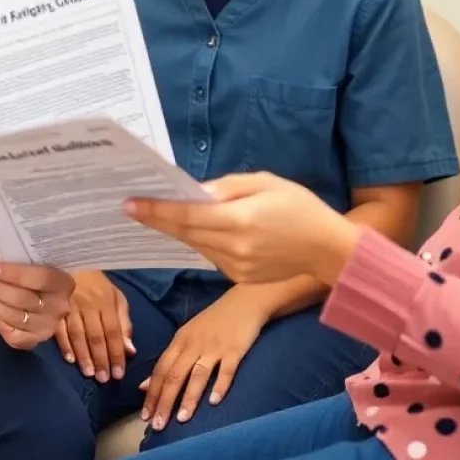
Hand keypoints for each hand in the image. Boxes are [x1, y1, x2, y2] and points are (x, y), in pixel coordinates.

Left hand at [0, 263, 73, 349]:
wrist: (51, 300)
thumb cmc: (40, 275)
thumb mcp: (39, 264)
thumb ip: (22, 261)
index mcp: (63, 283)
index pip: (39, 278)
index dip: (14, 273)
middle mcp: (58, 308)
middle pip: (21, 299)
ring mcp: (45, 328)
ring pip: (12, 315)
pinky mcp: (32, 341)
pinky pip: (8, 331)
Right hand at [55, 270, 134, 381]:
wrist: (68, 261)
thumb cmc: (96, 283)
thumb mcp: (115, 296)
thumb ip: (124, 322)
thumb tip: (130, 350)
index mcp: (106, 301)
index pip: (113, 331)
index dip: (117, 353)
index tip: (119, 374)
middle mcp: (88, 304)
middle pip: (96, 335)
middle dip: (101, 359)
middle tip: (104, 379)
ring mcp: (70, 305)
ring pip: (78, 334)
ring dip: (84, 355)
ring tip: (89, 373)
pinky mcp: (54, 307)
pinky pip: (59, 328)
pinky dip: (64, 344)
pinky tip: (69, 360)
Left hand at [126, 172, 358, 286]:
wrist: (329, 249)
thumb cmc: (299, 206)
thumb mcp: (265, 182)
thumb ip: (227, 187)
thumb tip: (194, 192)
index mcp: (241, 221)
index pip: (188, 216)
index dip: (156, 211)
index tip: (130, 205)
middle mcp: (235, 248)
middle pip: (185, 233)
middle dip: (157, 220)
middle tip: (131, 206)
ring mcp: (237, 267)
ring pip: (195, 245)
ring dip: (176, 230)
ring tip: (154, 214)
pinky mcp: (239, 277)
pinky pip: (210, 255)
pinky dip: (199, 241)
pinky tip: (191, 229)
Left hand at [140, 286, 268, 429]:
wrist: (242, 303)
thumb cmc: (212, 322)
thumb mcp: (186, 337)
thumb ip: (168, 361)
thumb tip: (144, 385)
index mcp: (180, 341)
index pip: (161, 369)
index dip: (152, 393)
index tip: (144, 415)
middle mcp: (194, 344)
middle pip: (175, 375)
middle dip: (165, 401)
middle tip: (157, 425)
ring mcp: (215, 347)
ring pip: (198, 374)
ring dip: (189, 397)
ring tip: (181, 419)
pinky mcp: (235, 350)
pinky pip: (226, 370)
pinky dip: (220, 385)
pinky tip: (214, 402)